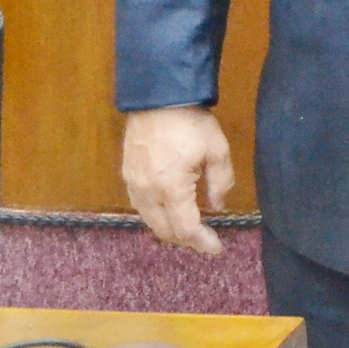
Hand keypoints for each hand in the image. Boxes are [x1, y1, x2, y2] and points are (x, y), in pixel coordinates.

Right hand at [121, 106, 234, 255]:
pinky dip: (157, 216)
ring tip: (191, 230)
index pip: (186, 229)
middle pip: (164, 231)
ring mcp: (133, 185)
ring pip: (150, 221)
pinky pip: (141, 207)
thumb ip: (221, 182)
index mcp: (170, 189)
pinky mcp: (127, 176)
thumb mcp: (217, 150)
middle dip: (187, 240)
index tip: (217, 249)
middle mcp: (147, 193)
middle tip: (206, 241)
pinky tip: (171, 212)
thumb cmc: (191, 123)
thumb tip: (218, 206)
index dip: (202, 242)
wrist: (157, 98)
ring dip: (170, 230)